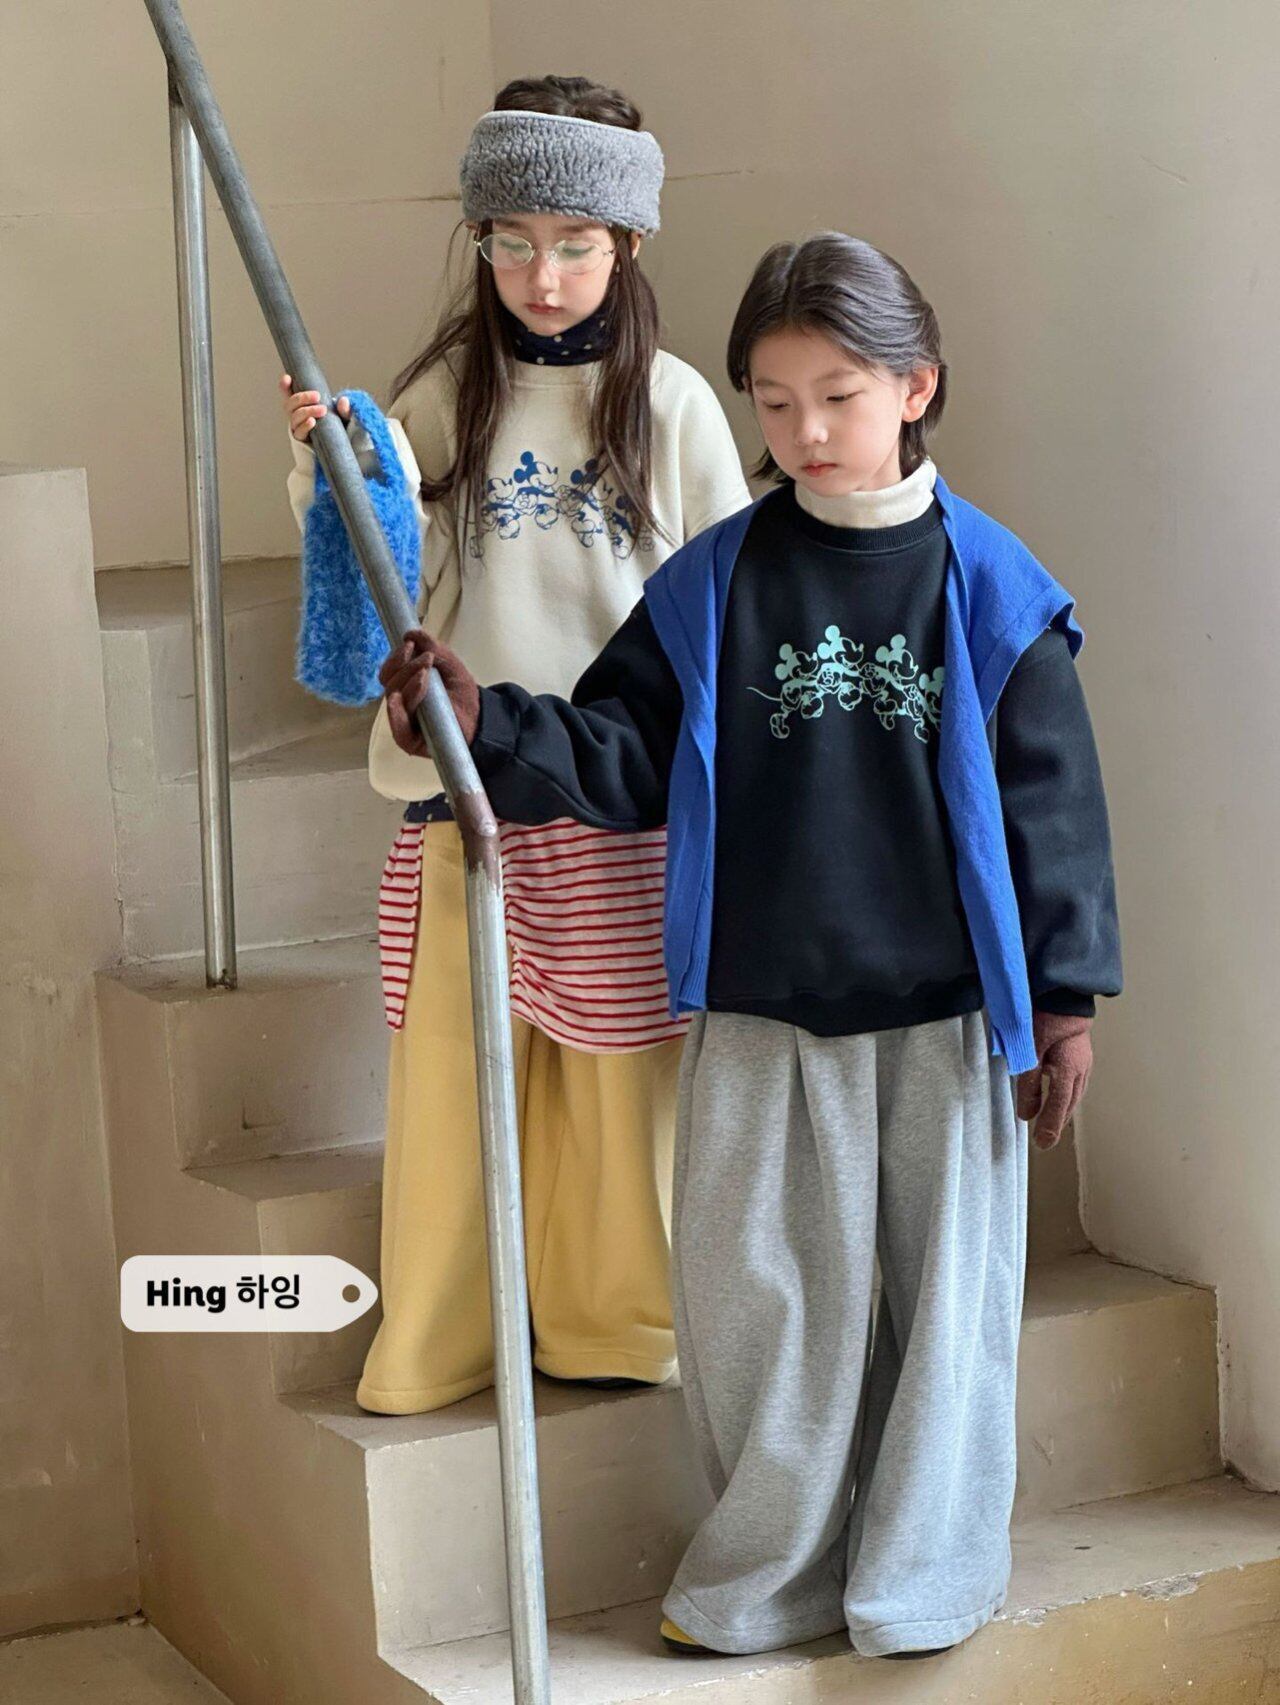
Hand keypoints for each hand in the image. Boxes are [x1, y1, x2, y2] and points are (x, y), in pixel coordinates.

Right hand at [280, 372, 350, 441]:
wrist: (337, 447)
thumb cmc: (336, 427)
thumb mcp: (343, 417)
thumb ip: (344, 410)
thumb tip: (344, 401)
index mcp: (302, 405)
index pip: (289, 394)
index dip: (285, 386)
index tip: (288, 378)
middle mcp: (296, 415)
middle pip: (290, 404)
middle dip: (302, 398)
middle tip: (317, 396)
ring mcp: (298, 427)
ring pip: (295, 417)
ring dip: (307, 411)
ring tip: (322, 410)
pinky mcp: (302, 439)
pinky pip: (299, 432)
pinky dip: (305, 426)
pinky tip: (312, 422)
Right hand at [378, 629, 479, 756]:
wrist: (481, 717)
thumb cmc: (461, 692)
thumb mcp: (449, 664)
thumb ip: (432, 647)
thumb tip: (410, 632)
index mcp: (405, 685)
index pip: (389, 671)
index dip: (395, 657)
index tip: (409, 644)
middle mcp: (400, 703)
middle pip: (389, 683)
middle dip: (405, 667)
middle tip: (426, 660)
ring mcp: (404, 722)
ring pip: (394, 699)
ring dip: (407, 683)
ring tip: (425, 675)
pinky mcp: (410, 740)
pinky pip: (397, 728)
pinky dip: (396, 712)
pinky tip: (398, 698)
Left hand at [1015, 1011, 1092, 1149]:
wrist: (1063, 991)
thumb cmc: (1044, 1017)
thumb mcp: (1030, 1051)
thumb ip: (1029, 1083)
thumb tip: (1027, 1115)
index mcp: (1069, 1070)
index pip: (1059, 1106)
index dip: (1049, 1126)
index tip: (1041, 1144)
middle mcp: (1081, 1069)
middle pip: (1069, 1103)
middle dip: (1057, 1122)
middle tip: (1045, 1139)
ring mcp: (1084, 1061)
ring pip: (1075, 1094)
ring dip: (1063, 1110)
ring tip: (1052, 1123)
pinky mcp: (1082, 1053)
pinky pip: (1076, 1082)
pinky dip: (1067, 1095)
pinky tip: (1060, 1096)